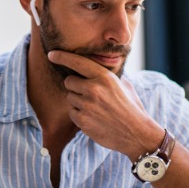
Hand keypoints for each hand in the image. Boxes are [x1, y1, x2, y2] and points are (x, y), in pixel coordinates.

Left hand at [47, 50, 162, 157]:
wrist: (136, 133)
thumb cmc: (131, 107)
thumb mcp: (124, 85)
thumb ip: (108, 76)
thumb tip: (96, 67)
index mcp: (104, 77)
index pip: (77, 62)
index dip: (62, 57)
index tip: (52, 54)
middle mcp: (94, 89)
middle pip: (69, 81)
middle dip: (75, 86)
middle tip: (89, 94)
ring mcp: (87, 106)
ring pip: (70, 98)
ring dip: (78, 102)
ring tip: (95, 108)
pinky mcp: (83, 121)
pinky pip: (72, 113)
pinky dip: (80, 115)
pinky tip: (94, 118)